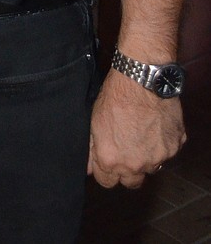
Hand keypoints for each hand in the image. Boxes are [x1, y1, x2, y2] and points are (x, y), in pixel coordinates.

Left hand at [88, 68, 185, 187]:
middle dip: (127, 170)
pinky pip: (168, 152)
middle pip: (131, 182)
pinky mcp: (174, 146)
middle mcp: (135, 164)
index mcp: (111, 160)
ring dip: (146, 157)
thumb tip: (88, 168)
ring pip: (151, 167)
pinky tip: (155, 125)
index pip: (106, 182)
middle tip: (126, 151)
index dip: (105, 171)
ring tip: (141, 133)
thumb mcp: (94, 121)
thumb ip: (92, 148)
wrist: (141, 79)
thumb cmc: (115, 96)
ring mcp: (158, 157)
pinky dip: (162, 143)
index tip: (107, 160)